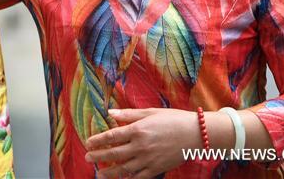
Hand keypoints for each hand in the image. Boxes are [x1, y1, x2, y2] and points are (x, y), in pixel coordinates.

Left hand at [84, 108, 202, 178]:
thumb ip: (128, 114)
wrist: (196, 134)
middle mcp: (140, 146)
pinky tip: (122, 178)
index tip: (88, 143)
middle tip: (88, 158)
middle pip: (114, 153)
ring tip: (99, 174)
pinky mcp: (157, 168)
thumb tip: (109, 112)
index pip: (111, 137)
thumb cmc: (172, 119)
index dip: (97, 141)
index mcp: (137, 130)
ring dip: (110, 172)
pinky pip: (140, 177)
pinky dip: (129, 178)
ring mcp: (149, 159)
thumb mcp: (149, 112)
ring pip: (124, 169)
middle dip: (99, 156)